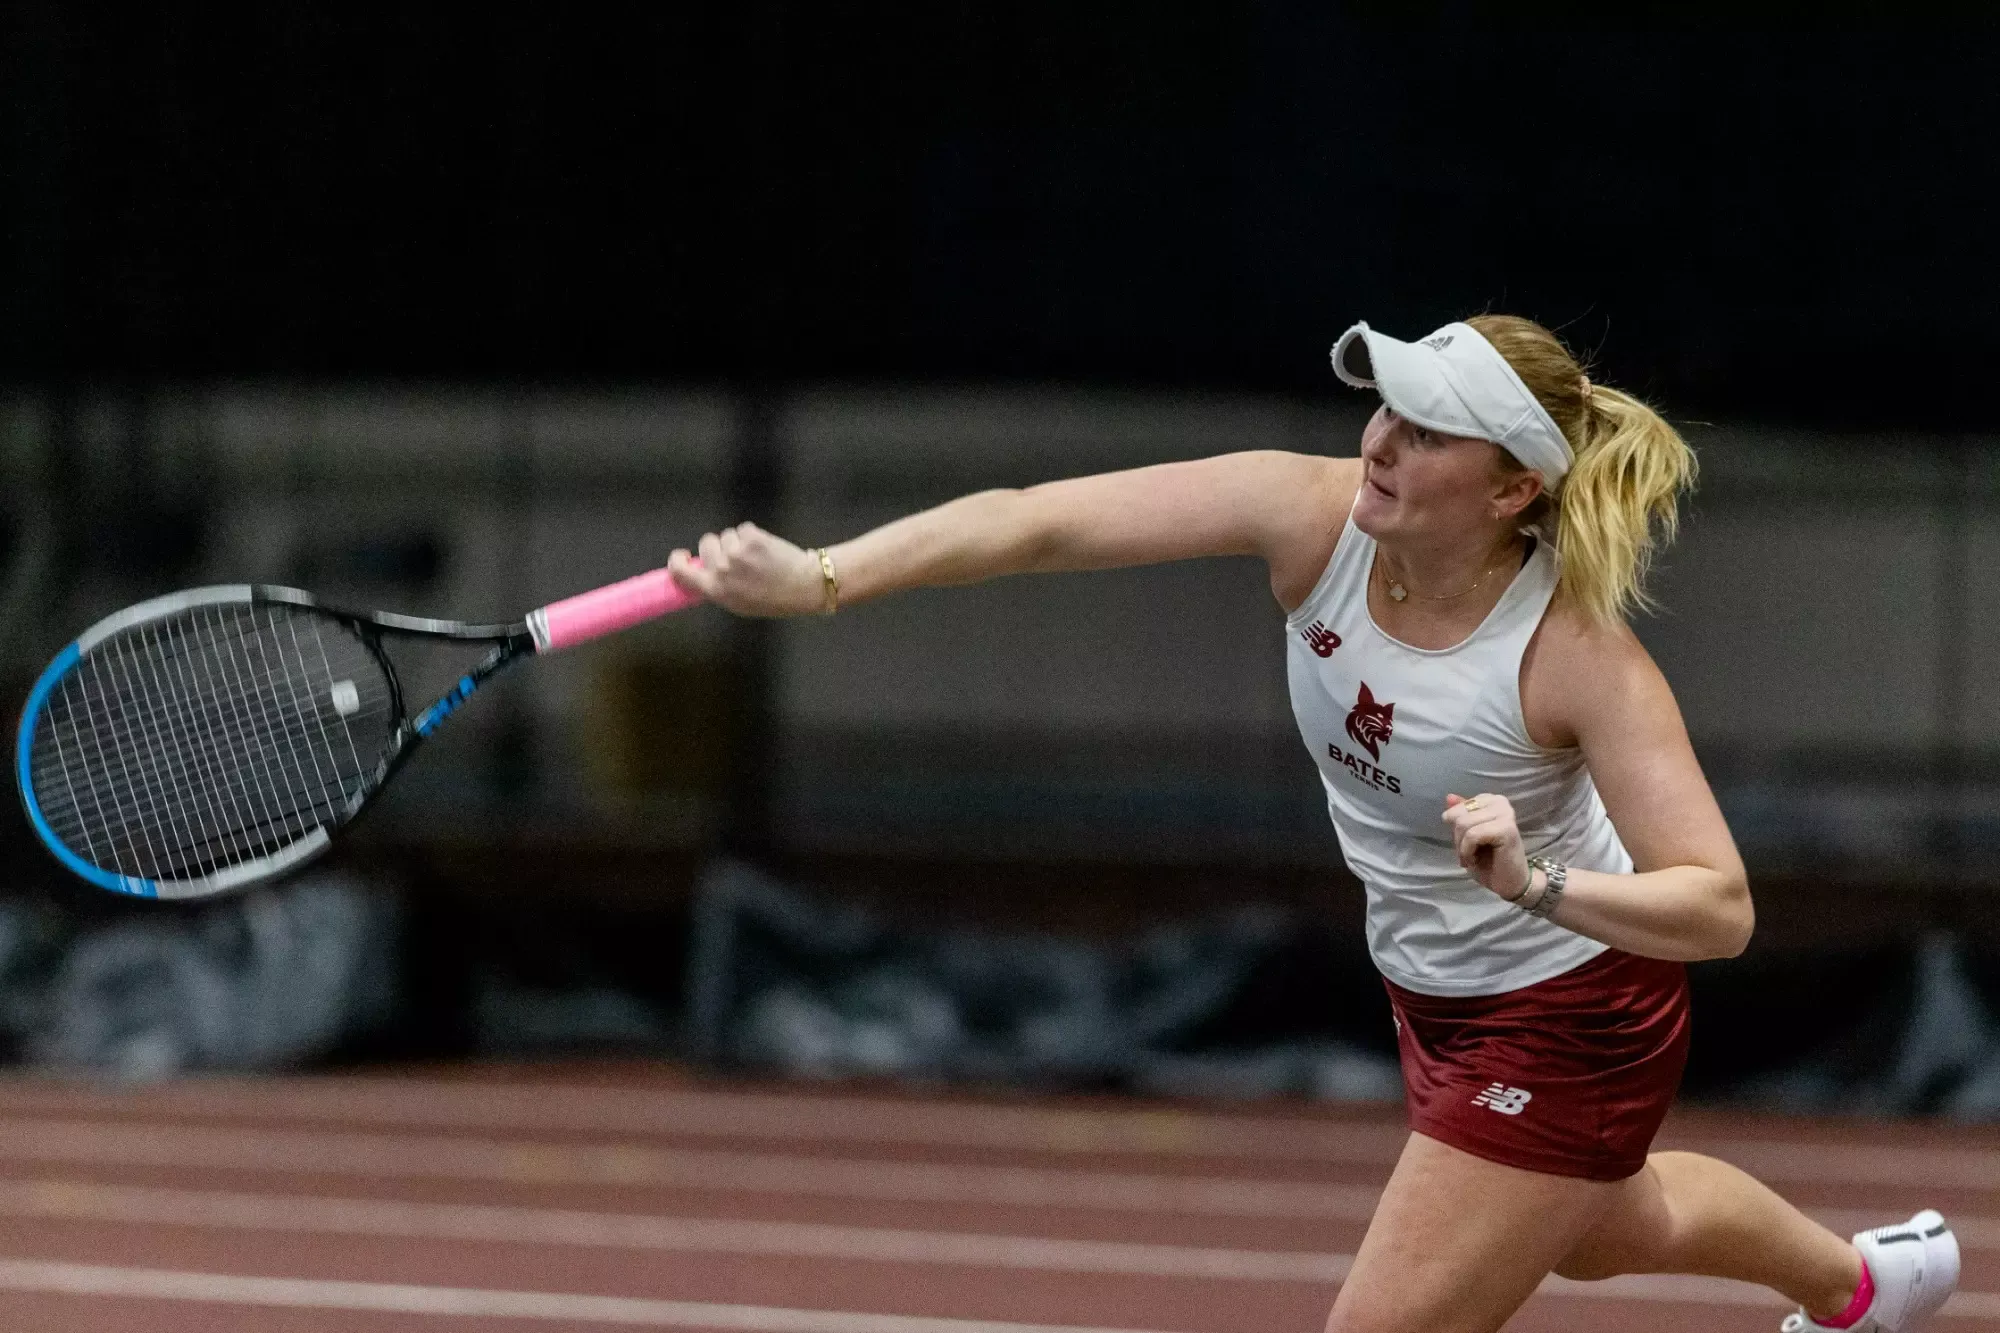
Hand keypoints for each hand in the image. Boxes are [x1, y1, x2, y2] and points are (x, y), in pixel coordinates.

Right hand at [667, 523, 825, 617]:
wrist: (803, 586)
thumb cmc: (771, 598)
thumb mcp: (737, 602)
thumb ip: (715, 587)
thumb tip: (697, 571)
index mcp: (715, 590)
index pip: (679, 571)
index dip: (677, 560)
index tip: (682, 555)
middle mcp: (722, 571)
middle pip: (705, 544)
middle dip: (717, 547)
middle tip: (737, 558)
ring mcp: (736, 553)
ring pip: (726, 535)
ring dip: (738, 542)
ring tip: (757, 558)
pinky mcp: (752, 538)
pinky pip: (743, 529)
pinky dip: (752, 536)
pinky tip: (766, 550)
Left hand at [1442, 793, 1531, 901]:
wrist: (1510, 882)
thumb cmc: (1489, 860)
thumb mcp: (1467, 835)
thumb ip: (1461, 815)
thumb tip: (1449, 797)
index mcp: (1491, 801)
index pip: (1457, 808)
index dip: (1456, 829)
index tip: (1466, 843)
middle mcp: (1500, 802)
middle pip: (1458, 815)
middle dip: (1457, 839)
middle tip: (1468, 854)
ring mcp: (1505, 814)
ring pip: (1463, 824)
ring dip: (1462, 847)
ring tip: (1472, 858)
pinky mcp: (1507, 828)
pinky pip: (1472, 835)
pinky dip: (1467, 851)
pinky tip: (1475, 860)